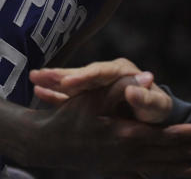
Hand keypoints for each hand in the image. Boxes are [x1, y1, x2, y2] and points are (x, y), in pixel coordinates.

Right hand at [28, 72, 190, 177]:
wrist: (47, 144)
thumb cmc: (69, 115)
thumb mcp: (93, 96)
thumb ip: (123, 87)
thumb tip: (150, 77)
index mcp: (126, 137)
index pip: (168, 138)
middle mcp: (129, 155)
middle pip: (173, 156)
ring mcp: (125, 166)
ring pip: (166, 170)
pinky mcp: (120, 169)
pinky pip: (153, 174)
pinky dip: (173, 175)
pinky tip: (185, 173)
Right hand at [30, 58, 171, 122]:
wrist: (151, 118)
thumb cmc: (156, 110)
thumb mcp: (155, 106)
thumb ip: (146, 97)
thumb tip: (139, 85)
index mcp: (122, 72)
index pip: (102, 73)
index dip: (85, 77)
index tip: (69, 82)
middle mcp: (106, 75)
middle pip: (82, 73)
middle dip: (62, 75)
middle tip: (43, 75)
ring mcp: (95, 85)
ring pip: (71, 81)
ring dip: (53, 79)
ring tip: (34, 77)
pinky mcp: (87, 97)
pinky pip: (68, 94)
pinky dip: (54, 92)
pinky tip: (37, 90)